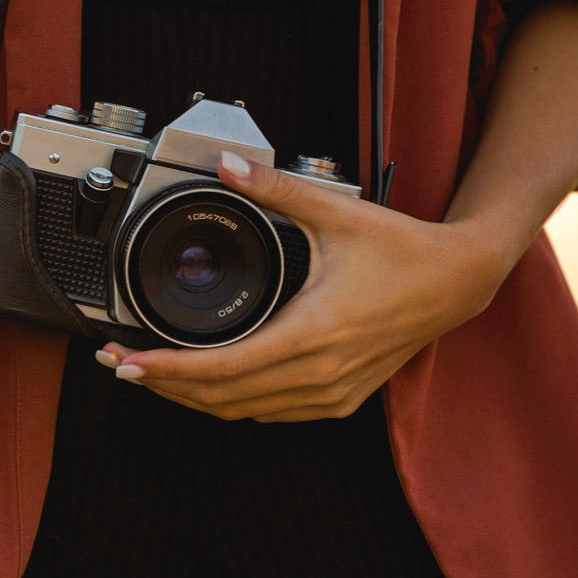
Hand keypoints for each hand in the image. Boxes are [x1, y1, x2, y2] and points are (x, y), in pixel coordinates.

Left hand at [97, 152, 520, 422]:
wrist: (458, 282)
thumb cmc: (403, 251)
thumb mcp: (336, 212)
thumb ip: (276, 188)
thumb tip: (228, 164)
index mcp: (312, 333)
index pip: (221, 369)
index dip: (167, 371)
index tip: (127, 362)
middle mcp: (319, 374)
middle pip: (220, 398)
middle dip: (163, 384)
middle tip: (119, 363)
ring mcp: (330, 394)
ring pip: (241, 411)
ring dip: (192, 397)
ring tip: (151, 373)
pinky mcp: (338, 400)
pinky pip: (269, 413)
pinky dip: (229, 401)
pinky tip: (207, 383)